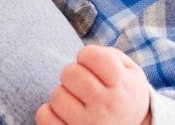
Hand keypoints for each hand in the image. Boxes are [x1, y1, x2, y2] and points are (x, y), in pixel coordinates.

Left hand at [35, 45, 150, 124]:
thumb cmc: (123, 92)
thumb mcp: (129, 70)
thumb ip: (108, 55)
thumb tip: (83, 57)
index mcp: (122, 86)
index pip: (93, 57)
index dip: (87, 55)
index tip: (91, 63)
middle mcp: (108, 107)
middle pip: (70, 74)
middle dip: (72, 73)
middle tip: (81, 83)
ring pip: (57, 96)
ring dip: (63, 95)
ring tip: (76, 101)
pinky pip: (46, 118)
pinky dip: (48, 113)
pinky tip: (63, 114)